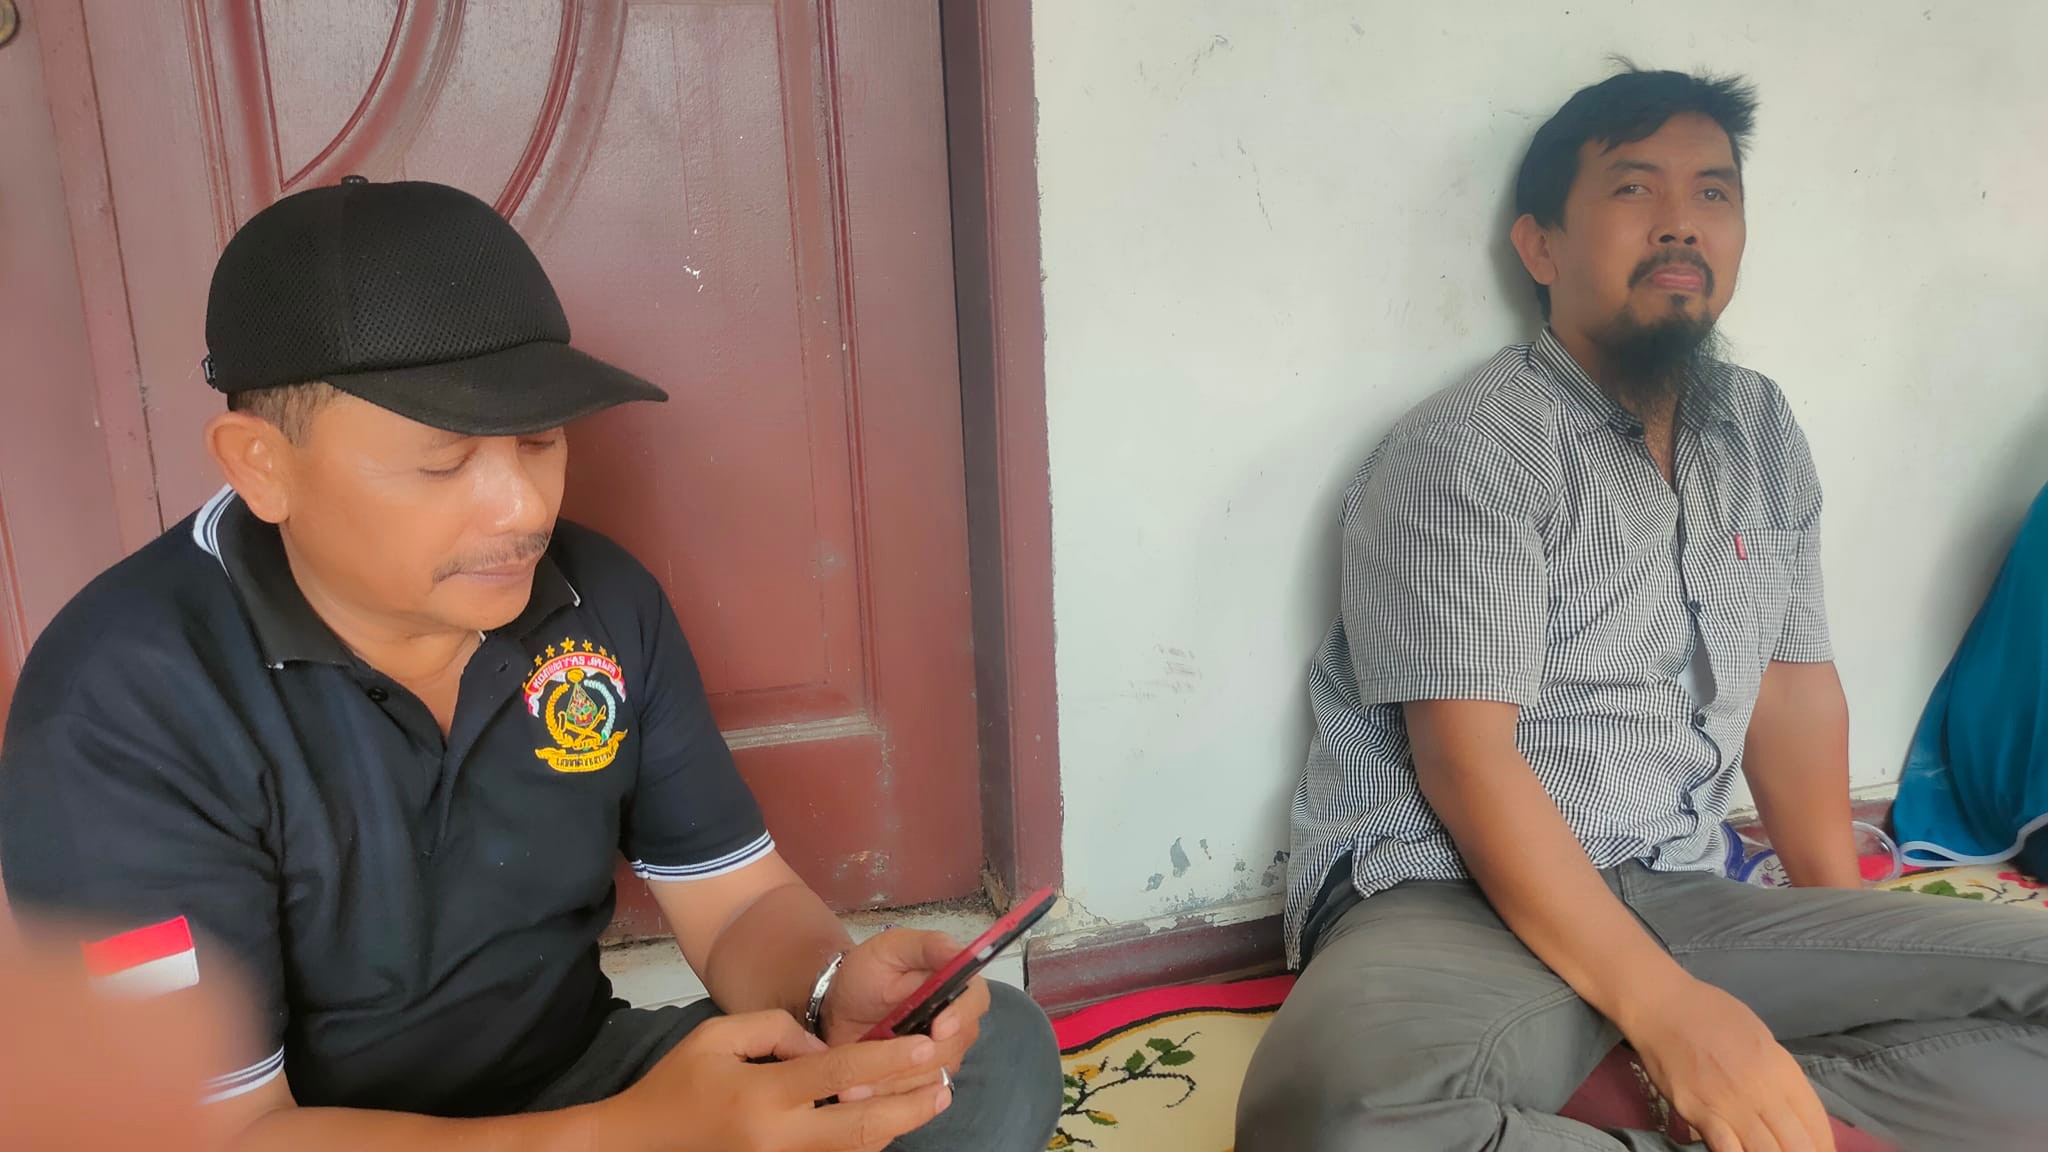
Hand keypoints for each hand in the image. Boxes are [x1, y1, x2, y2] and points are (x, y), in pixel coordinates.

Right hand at [601, 1009, 949, 1151]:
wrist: (640, 1143)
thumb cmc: (677, 1083)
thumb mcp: (717, 1034)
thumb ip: (776, 1029)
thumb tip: (823, 1050)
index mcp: (764, 1096)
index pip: (838, 1072)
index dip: (886, 1057)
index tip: (923, 1045)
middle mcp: (781, 1137)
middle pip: (862, 1126)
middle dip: (910, 1106)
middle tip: (946, 1083)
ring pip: (856, 1148)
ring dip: (898, 1124)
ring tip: (934, 1098)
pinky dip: (868, 1138)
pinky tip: (892, 1116)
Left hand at [823, 930, 990, 1093]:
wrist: (836, 1008)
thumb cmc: (866, 973)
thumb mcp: (891, 948)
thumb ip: (927, 945)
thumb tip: (961, 952)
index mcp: (955, 983)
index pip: (977, 999)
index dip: (962, 1015)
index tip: (938, 1028)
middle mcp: (956, 1020)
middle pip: (960, 1041)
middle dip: (926, 1051)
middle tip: (889, 1053)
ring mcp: (941, 1052)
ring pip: (938, 1071)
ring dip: (903, 1074)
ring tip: (866, 1072)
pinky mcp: (922, 1078)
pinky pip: (917, 1094)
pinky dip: (891, 1091)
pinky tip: (864, 1086)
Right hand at [1618, 975, 1834, 1151]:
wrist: (1663, 1005)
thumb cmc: (1712, 1014)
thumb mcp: (1760, 1037)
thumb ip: (1776, 1074)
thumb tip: (1790, 1107)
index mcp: (1782, 1069)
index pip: (1816, 1122)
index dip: (1824, 1147)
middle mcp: (1763, 1090)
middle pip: (1797, 1144)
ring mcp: (1730, 1103)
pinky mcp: (1700, 1112)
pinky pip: (1727, 1148)